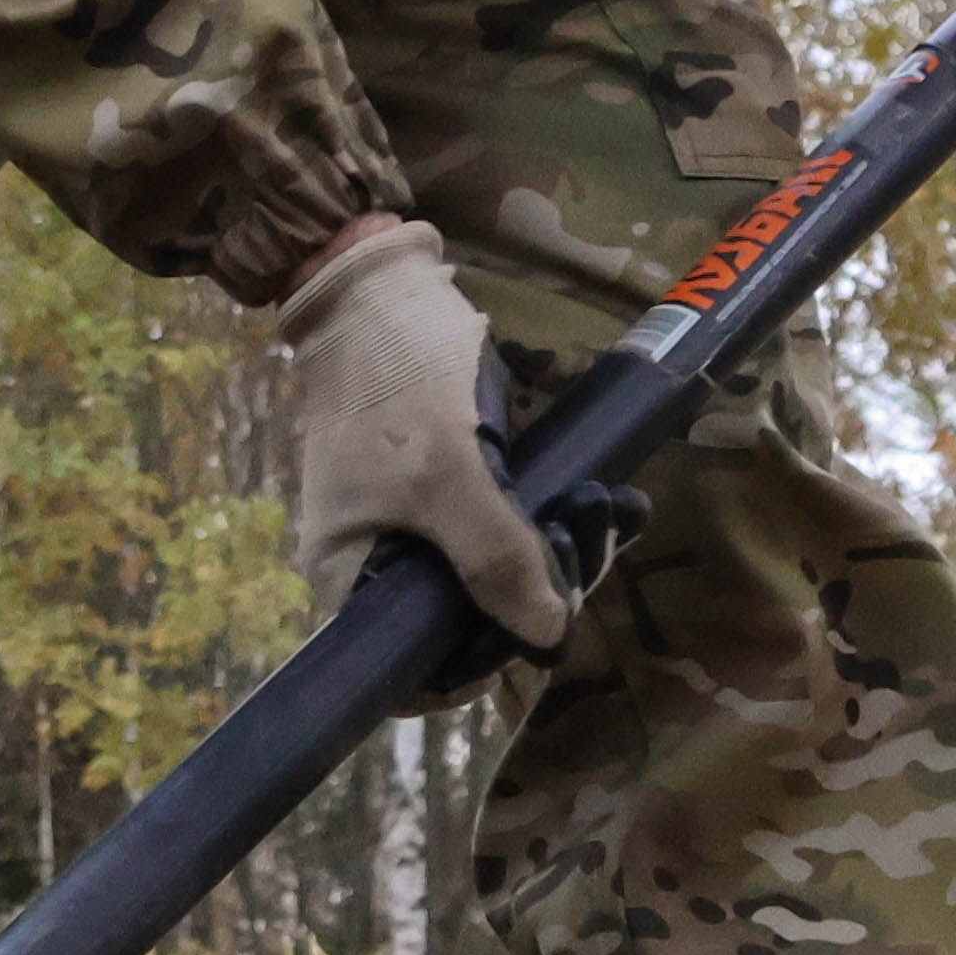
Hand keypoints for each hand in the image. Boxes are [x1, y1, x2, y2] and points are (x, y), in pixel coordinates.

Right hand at [269, 220, 563, 650]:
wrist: (380, 286)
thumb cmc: (395, 380)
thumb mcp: (449, 473)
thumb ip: (497, 558)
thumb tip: (549, 634)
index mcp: (348, 575)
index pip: (412, 668)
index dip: (479, 663)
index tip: (539, 625)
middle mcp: (375, 563)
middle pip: (465, 621)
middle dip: (540, 592)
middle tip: (591, 536)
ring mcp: (412, 527)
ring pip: (494, 576)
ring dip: (558, 553)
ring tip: (606, 509)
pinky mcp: (446, 492)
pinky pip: (503, 531)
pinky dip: (551, 521)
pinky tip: (601, 499)